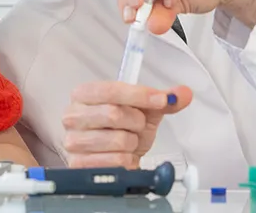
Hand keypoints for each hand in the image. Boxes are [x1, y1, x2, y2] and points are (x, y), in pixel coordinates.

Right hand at [61, 81, 192, 168]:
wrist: (117, 156)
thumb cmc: (125, 128)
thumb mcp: (145, 110)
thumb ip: (164, 99)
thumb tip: (183, 94)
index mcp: (84, 94)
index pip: (111, 90)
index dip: (139, 95)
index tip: (161, 100)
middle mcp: (73, 115)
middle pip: (114, 114)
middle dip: (137, 122)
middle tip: (138, 126)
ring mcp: (73, 141)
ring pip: (117, 139)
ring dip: (132, 142)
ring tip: (128, 141)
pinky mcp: (79, 165)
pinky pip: (116, 161)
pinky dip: (127, 159)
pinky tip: (122, 156)